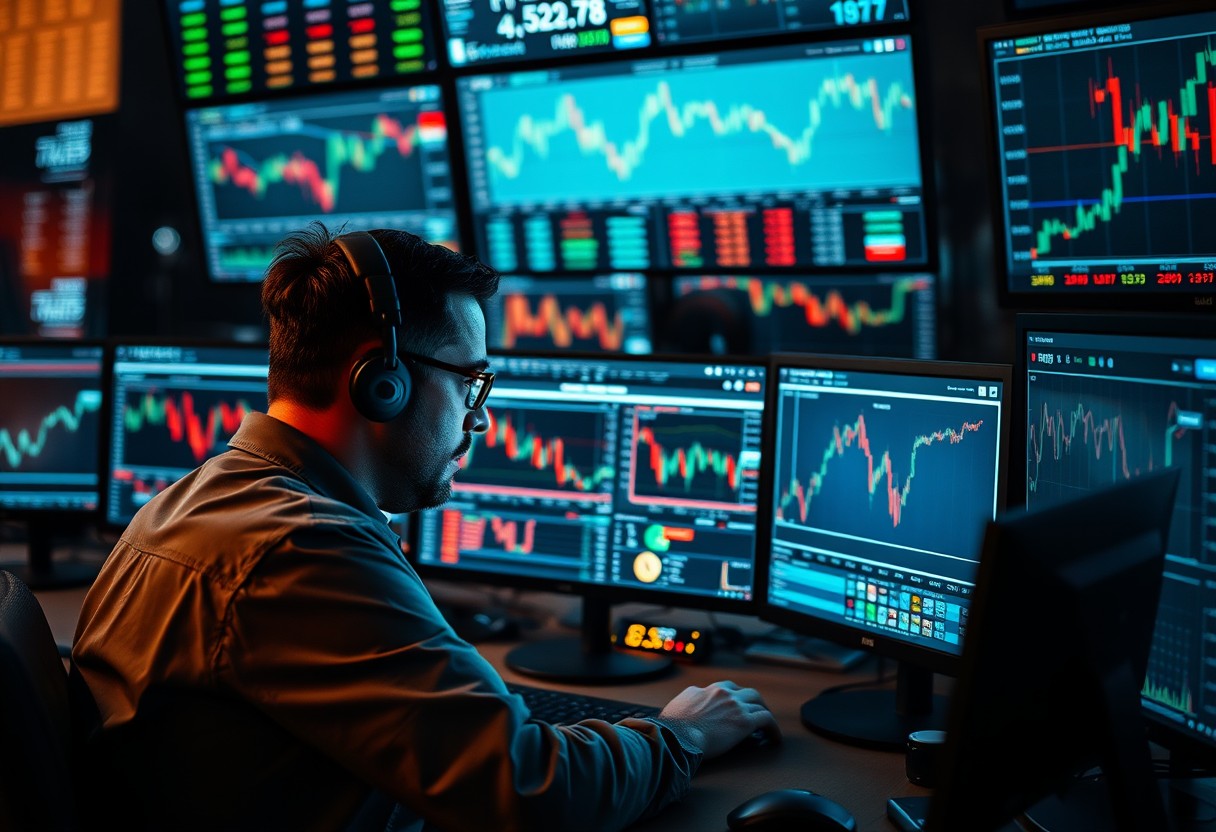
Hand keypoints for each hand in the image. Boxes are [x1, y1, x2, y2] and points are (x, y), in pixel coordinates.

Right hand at [656, 680, 778, 759]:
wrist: (676, 736)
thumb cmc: (672, 729)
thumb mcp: (675, 708)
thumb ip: (685, 704)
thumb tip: (685, 709)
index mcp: (704, 690)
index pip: (724, 689)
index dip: (732, 698)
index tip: (734, 707)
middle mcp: (721, 693)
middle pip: (745, 692)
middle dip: (752, 701)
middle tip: (756, 712)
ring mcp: (734, 705)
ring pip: (758, 703)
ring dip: (764, 712)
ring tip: (767, 725)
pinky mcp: (744, 721)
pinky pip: (766, 719)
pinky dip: (773, 728)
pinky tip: (774, 738)